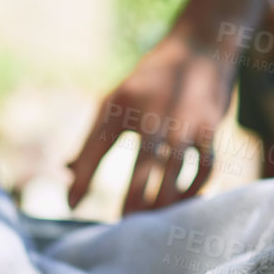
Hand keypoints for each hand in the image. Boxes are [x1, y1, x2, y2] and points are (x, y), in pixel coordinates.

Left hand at [67, 32, 238, 215]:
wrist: (201, 46)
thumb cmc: (150, 83)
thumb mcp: (116, 101)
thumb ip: (92, 138)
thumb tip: (64, 172)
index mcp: (122, 104)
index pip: (96, 147)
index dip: (83, 179)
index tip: (71, 206)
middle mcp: (153, 113)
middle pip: (141, 168)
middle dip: (131, 202)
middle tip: (122, 226)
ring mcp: (184, 122)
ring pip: (173, 175)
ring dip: (161, 203)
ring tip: (150, 222)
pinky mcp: (210, 128)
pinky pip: (203, 169)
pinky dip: (193, 190)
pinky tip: (181, 202)